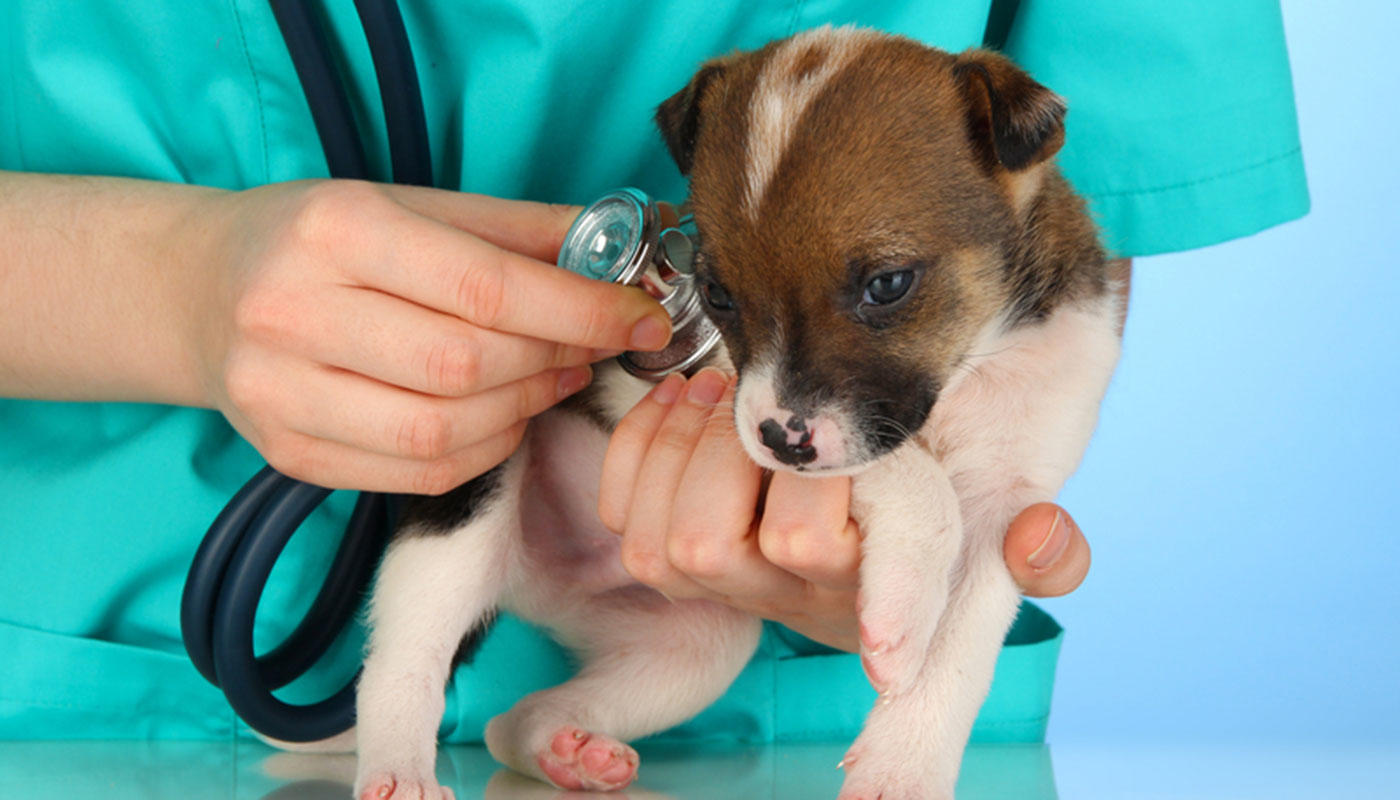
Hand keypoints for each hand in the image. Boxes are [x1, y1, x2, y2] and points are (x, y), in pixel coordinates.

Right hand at [194, 180, 670, 493]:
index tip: (641, 317)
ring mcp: (280, 394)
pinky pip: (416, 474)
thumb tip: (619, 250)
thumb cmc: (319, 239)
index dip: (581, 310)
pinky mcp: (287, 454)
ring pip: (443, 431)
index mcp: (333, 230)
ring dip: (525, 411)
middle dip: (556, 360)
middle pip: (468, 365)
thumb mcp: (407, 202)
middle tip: (594, 346)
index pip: (484, 287)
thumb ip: (514, 229)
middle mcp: (292, 313)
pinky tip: (502, 416)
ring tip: (552, 377)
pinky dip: (483, 451)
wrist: (199, 290)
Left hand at [597, 368, 1091, 652]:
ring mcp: (751, 591)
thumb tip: (1045, 545)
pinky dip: (647, 445)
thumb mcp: (1008, 490)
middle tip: (790, 401)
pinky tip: (683, 405)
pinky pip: (633, 525)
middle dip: (783, 457)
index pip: (918, 637)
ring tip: (731, 394)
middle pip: (790, 548)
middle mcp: (828, 603)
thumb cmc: (945, 455)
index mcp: (913, 585)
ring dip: (705, 445)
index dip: (901, 623)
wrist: (872, 427)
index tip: (889, 660)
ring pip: (696, 545)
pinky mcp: (681, 568)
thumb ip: (1042, 544)